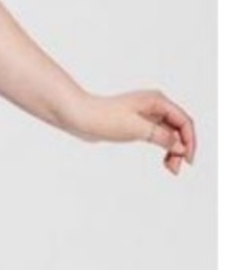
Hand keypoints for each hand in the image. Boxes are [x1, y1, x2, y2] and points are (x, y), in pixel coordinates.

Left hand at [67, 89, 195, 174]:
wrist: (79, 116)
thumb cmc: (104, 118)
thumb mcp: (136, 128)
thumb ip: (162, 137)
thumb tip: (181, 147)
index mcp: (157, 101)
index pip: (184, 121)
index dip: (190, 141)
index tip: (188, 161)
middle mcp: (154, 105)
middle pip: (179, 128)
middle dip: (182, 148)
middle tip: (176, 169)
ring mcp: (146, 114)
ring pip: (170, 134)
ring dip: (173, 150)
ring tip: (170, 168)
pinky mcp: (137, 124)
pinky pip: (158, 136)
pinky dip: (163, 148)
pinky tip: (163, 160)